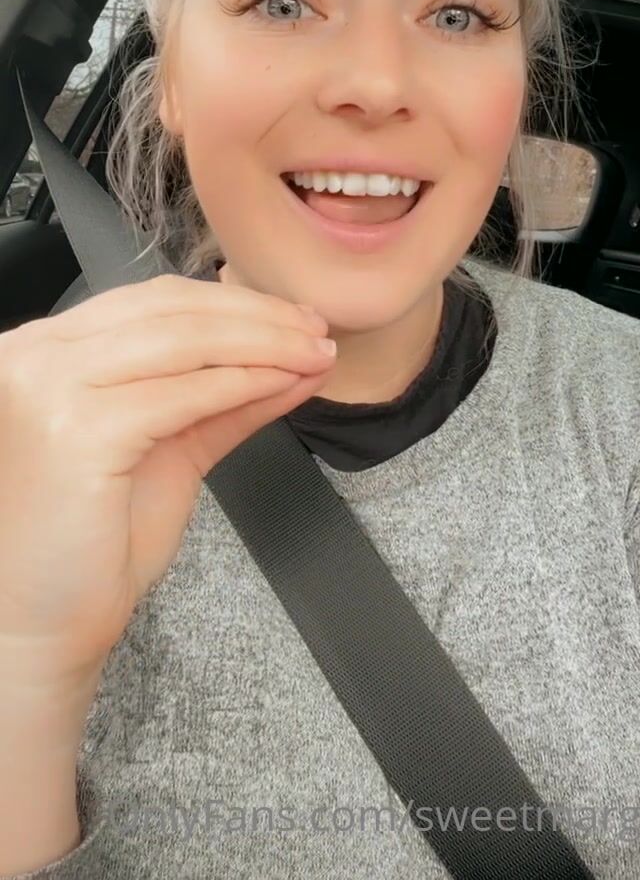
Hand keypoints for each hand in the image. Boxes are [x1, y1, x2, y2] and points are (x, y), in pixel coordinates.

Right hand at [0, 274, 335, 682]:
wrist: (39, 626)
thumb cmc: (88, 545)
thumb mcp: (169, 448)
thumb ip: (226, 398)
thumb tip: (299, 359)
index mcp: (46, 349)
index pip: (152, 301)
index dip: (232, 304)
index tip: (295, 319)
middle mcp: (34, 355)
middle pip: (168, 310)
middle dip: (257, 317)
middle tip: (317, 332)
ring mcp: (49, 388)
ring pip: (181, 342)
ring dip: (261, 343)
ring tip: (312, 354)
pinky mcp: (77, 430)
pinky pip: (181, 395)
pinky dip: (241, 384)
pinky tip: (282, 384)